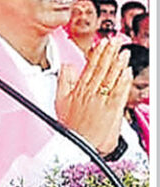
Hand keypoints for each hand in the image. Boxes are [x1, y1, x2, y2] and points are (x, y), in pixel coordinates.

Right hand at [55, 37, 131, 154]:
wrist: (77, 145)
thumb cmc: (70, 127)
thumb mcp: (59, 101)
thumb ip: (64, 81)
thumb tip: (67, 66)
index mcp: (80, 89)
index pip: (91, 66)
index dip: (98, 53)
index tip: (103, 43)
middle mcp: (92, 92)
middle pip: (103, 68)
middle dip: (110, 52)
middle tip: (116, 41)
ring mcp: (103, 99)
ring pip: (112, 76)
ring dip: (118, 62)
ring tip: (123, 51)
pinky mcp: (112, 108)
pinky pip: (119, 90)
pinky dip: (124, 79)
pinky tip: (127, 71)